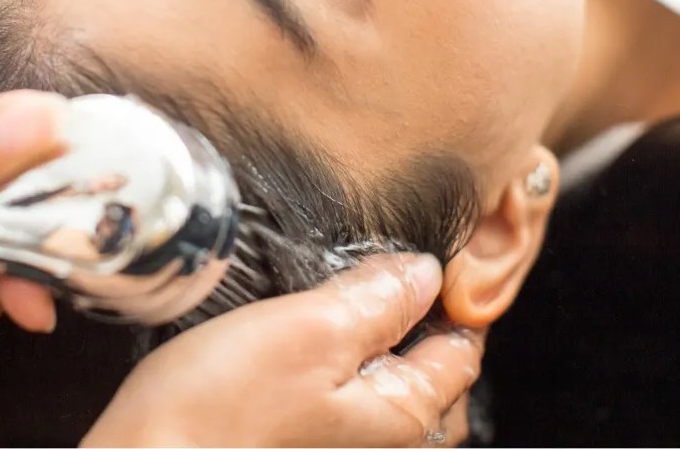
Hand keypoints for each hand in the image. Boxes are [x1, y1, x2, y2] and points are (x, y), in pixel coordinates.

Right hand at [83, 254, 481, 447]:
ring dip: (374, 338)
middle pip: (429, 376)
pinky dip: (338, 362)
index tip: (432, 250)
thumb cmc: (219, 408)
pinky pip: (339, 397)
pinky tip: (305, 333)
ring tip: (344, 293)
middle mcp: (380, 440)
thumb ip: (377, 300)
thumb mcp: (311, 330)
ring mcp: (337, 441)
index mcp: (403, 414)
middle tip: (391, 268)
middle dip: (421, 321)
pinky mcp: (295, 437)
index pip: (461, 350)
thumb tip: (426, 273)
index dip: (452, 293)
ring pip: (381, 385)